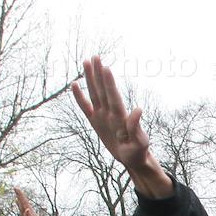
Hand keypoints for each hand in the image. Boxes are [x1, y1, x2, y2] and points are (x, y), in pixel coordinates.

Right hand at [72, 57, 172, 198]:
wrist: (132, 159)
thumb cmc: (138, 152)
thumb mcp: (139, 142)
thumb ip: (136, 127)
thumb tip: (138, 109)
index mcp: (120, 117)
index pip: (113, 97)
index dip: (109, 83)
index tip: (105, 67)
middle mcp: (110, 113)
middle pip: (103, 90)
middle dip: (99, 74)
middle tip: (95, 57)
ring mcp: (102, 116)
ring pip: (94, 93)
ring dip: (91, 78)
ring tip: (86, 62)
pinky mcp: (96, 121)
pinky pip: (85, 107)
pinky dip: (79, 97)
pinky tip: (75, 84)